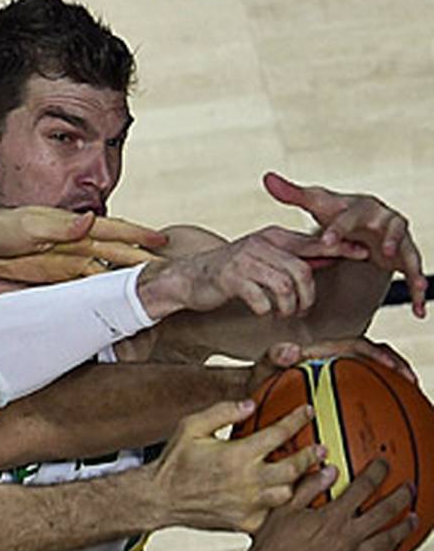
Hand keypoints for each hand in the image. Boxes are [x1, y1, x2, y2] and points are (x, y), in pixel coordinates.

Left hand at [0, 209, 166, 282]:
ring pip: (106, 272)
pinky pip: (87, 286)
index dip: (139, 235)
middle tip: (171, 272)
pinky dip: (104, 293)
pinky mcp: (57, 278)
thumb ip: (60, 227)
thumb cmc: (0, 230)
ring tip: (152, 291)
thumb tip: (89, 220)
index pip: (113, 230)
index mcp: (73, 227)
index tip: (164, 241)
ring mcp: (68, 261)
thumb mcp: (28, 227)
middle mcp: (77, 244)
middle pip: (117, 253)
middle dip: (144, 261)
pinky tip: (117, 303)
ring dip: (127, 280)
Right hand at [138, 225, 366, 319]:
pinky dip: (266, 310)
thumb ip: (292, 259)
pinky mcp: (231, 278)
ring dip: (288, 306)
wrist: (187, 279)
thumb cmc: (228, 273)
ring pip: (284, 285)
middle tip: (301, 310)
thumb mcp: (262, 260)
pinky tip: (263, 312)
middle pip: (302, 270)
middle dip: (307, 295)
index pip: (312, 242)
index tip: (362, 254)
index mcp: (271, 237)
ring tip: (283, 313)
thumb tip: (327, 259)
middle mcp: (260, 243)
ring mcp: (244, 259)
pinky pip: (261, 298)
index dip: (339, 249)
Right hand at [152, 400, 322, 532]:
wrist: (160, 499)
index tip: (307, 412)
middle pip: (294, 468)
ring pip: (289, 494)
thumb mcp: (191, 427)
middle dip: (311, 455)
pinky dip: (281, 504)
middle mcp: (248, 481)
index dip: (296, 420)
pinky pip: (274, 513)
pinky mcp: (247, 523)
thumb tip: (250, 404)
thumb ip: (221, 412)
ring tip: (315, 474)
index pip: (278, 434)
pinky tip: (287, 496)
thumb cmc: (174, 462)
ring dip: (303, 482)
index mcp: (237, 455)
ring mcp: (249, 505)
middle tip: (322, 448)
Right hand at [206, 460, 416, 550]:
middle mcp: (347, 537)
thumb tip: (327, 471)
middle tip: (409, 489)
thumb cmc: (271, 547)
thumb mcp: (283, 510)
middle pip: (384, 513)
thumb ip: (307, 488)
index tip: (383, 465)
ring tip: (411, 519)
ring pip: (387, 540)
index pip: (363, 488)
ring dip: (403, 527)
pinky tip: (389, 550)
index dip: (377, 473)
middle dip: (401, 497)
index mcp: (331, 518)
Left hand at [248, 339, 417, 395]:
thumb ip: (272, 357)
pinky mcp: (334, 389)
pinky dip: (376, 399)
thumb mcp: (260, 369)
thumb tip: (291, 350)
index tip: (392, 366)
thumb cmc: (256, 381)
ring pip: (371, 373)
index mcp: (319, 351)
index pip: (355, 345)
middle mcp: (331, 360)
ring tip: (410, 396)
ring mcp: (334, 374)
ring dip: (391, 381)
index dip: (376, 353)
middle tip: (412, 382)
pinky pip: (360, 393)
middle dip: (395, 365)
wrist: (250, 393)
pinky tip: (388, 420)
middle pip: (371, 356)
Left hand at [265, 171, 427, 317]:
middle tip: (384, 252)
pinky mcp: (404, 257)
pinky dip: (418, 291)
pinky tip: (418, 309)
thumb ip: (293, 194)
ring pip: (410, 251)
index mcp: (363, 207)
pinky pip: (415, 274)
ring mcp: (399, 239)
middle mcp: (386, 220)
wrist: (360, 222)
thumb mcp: (317, 204)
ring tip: (416, 283)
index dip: (338, 228)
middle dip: (391, 239)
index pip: (350, 216)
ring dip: (413, 266)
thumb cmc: (336, 212)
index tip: (326, 241)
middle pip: (392, 228)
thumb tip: (267, 178)